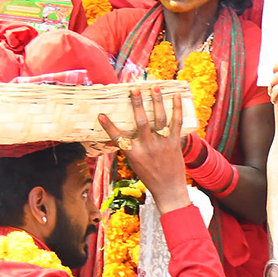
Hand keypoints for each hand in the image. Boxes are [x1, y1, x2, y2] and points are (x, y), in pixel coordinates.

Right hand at [98, 87, 190, 214]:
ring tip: (154, 87)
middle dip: (138, 105)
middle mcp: (148, 148)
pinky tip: (175, 96)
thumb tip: (116, 135)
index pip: (118, 138)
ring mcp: (163, 144)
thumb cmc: (149, 175)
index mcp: (134, 154)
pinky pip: (177, 123)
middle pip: (141, 123)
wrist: (169, 189)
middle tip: (134, 89)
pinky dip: (177, 109)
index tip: (100, 115)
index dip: (109, 127)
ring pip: (160, 119)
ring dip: (157, 102)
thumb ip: (128, 147)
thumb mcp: (134, 163)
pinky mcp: (175, 143)